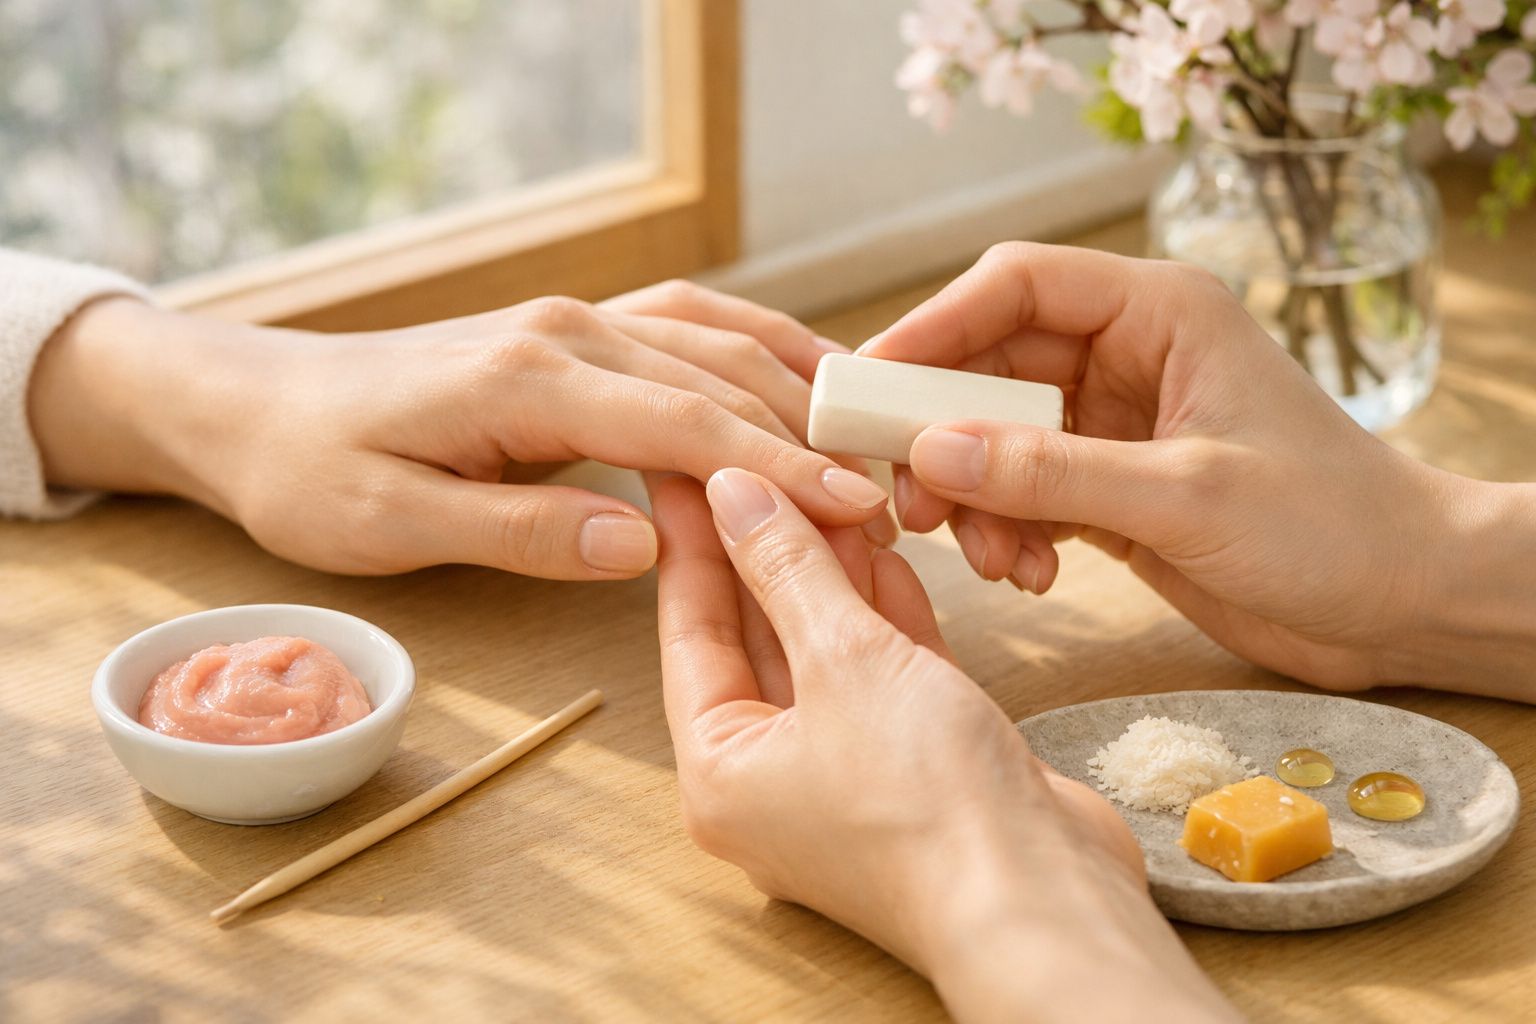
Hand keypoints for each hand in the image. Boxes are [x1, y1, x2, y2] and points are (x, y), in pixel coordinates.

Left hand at [29, 284, 889, 578]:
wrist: (258, 406)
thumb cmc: (313, 474)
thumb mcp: (395, 523)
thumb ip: (523, 529)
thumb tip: (643, 545)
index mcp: (528, 379)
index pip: (685, 423)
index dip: (779, 471)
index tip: (856, 512)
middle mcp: (565, 332)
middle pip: (721, 375)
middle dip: (810, 438)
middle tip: (888, 499)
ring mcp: (573, 321)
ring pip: (717, 337)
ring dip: (796, 385)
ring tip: (869, 440)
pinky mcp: (573, 330)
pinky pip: (686, 325)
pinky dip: (754, 349)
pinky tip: (797, 380)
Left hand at [650, 468, 1234, 1022]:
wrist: (1044, 899)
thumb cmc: (926, 806)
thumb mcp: (842, 660)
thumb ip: (788, 570)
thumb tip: (733, 495)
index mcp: (721, 772)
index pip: (691, 631)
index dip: (691, 540)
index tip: (685, 469)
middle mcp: (774, 779)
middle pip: (755, 637)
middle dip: (761, 547)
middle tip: (752, 461)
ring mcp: (849, 774)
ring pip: (826, 650)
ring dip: (827, 572)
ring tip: (821, 484)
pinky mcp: (918, 763)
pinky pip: (883, 673)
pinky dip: (883, 613)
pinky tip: (879, 551)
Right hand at [863, 243, 1535, 693]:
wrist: (1404, 600)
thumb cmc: (1331, 526)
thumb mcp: (1185, 494)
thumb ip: (1053, 472)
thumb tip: (932, 452)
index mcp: (1157, 312)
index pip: (1015, 287)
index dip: (934, 328)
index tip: (871, 387)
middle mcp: (1126, 356)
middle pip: (988, 367)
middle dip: (942, 435)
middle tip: (912, 501)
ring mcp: (1114, 424)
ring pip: (995, 438)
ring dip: (975, 499)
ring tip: (995, 562)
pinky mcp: (1111, 488)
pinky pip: (1022, 493)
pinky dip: (1008, 532)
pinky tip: (1031, 573)